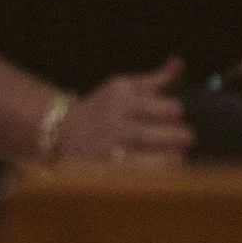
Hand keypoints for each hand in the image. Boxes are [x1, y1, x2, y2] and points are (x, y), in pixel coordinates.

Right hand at [51, 59, 192, 165]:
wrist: (59, 132)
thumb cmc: (102, 108)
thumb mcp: (124, 88)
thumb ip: (157, 79)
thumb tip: (178, 62)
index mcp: (123, 101)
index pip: (165, 108)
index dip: (175, 111)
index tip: (175, 114)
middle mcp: (115, 126)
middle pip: (163, 135)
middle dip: (179, 137)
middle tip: (183, 138)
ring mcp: (109, 153)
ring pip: (155, 163)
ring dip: (171, 160)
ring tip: (175, 157)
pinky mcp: (105, 174)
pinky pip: (140, 180)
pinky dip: (154, 178)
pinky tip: (158, 173)